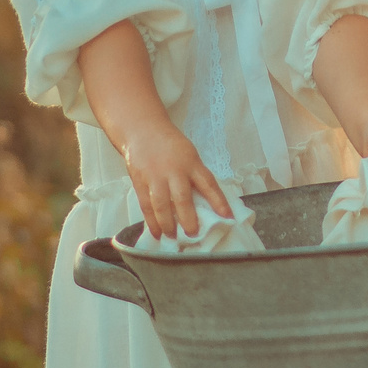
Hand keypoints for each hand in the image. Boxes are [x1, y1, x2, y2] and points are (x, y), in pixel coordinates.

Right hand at [119, 122, 231, 239]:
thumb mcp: (190, 155)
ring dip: (167, 224)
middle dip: (189, 219)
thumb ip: (196, 175)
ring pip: (161, 204)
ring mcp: (155, 177)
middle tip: (193, 234)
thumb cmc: (171, 145)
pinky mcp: (140, 181)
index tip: (228, 217)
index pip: (209, 184)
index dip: (219, 201)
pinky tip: (156, 232)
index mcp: (191, 163)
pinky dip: (151, 221)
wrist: (143, 130)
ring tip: (173, 237)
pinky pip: (146, 205)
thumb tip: (206, 202)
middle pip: (182, 198)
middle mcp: (174, 171)